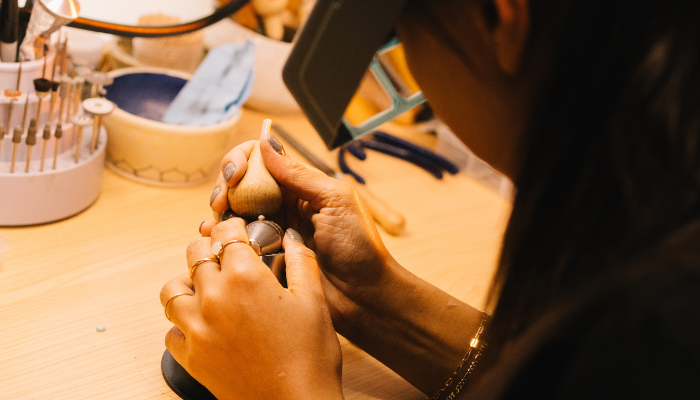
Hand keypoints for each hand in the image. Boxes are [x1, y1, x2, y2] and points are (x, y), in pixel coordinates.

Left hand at [161, 218, 342, 399]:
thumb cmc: (309, 357)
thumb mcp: (314, 301)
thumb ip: (301, 262)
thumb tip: (292, 239)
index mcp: (246, 277)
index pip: (226, 233)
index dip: (233, 226)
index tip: (239, 229)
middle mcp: (214, 298)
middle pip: (195, 253)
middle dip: (209, 247)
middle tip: (224, 255)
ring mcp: (197, 328)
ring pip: (172, 290)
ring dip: (187, 282)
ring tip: (206, 287)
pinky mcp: (191, 357)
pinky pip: (171, 331)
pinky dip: (182, 323)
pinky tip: (203, 325)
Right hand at [206, 134, 398, 338]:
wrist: (364, 295)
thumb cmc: (359, 247)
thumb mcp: (334, 201)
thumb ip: (299, 175)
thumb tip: (265, 142)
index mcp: (300, 187)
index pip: (262, 160)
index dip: (242, 160)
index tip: (236, 175)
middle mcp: (282, 206)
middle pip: (241, 184)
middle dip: (225, 186)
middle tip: (222, 201)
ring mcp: (271, 232)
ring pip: (233, 213)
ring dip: (219, 211)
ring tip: (217, 220)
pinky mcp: (264, 259)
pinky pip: (235, 243)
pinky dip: (219, 236)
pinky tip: (211, 235)